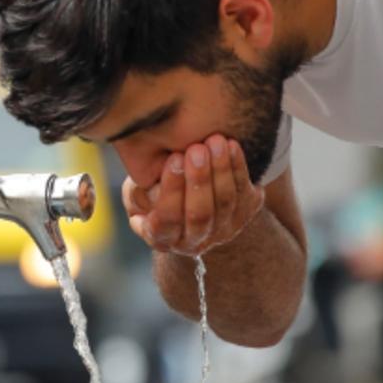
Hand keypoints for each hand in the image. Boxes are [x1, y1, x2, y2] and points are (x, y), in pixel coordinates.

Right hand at [122, 134, 263, 255]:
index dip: (172, 190)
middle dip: (199, 180)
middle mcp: (193, 240)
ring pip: (225, 203)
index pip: (168, 219)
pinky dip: (238, 168)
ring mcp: (222, 230)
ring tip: (215, 141)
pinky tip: (232, 145)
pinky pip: (244, 193)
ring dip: (221, 170)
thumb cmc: (154, 188)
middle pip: (200, 214)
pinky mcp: (243, 215)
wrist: (188, 188)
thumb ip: (141, 191)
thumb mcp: (137, 191)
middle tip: (197, 150)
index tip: (173, 159)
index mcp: (162, 237)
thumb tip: (155, 186)